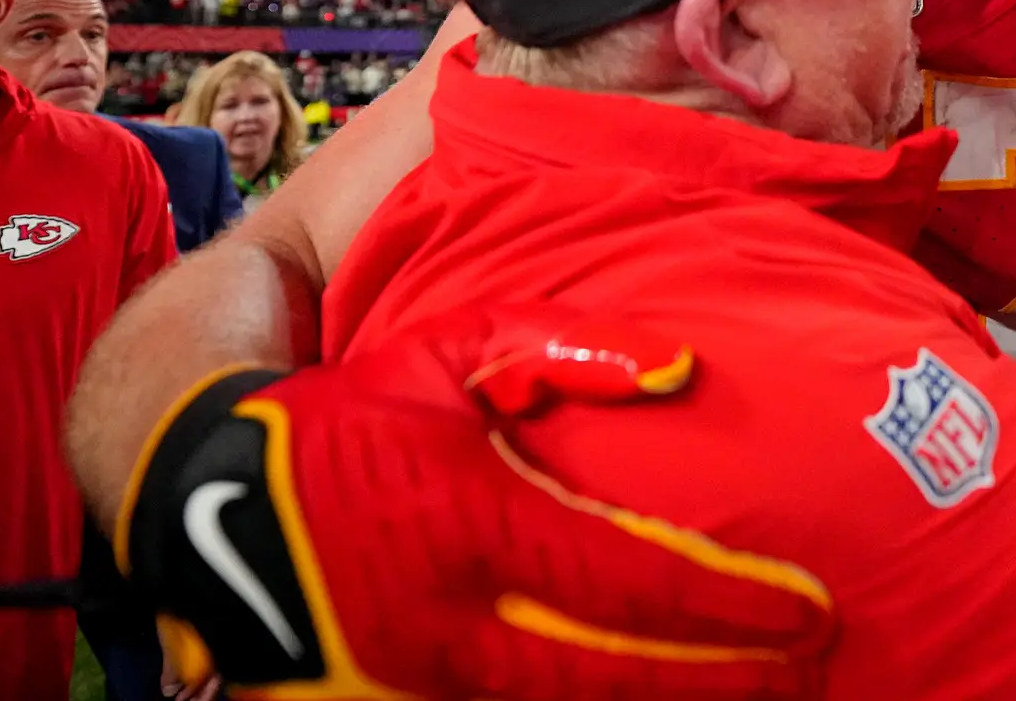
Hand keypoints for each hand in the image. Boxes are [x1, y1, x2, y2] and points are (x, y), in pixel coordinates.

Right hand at [126, 359, 833, 696]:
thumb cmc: (349, 414)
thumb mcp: (448, 351)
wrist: (202, 500)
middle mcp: (447, 626)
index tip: (813, 611)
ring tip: (745, 694)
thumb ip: (566, 349)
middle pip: (618, 679)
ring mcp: (407, 689)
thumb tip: (683, 368)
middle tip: (810, 669)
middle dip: (724, 680)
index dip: (734, 607)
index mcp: (475, 528)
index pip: (635, 582)